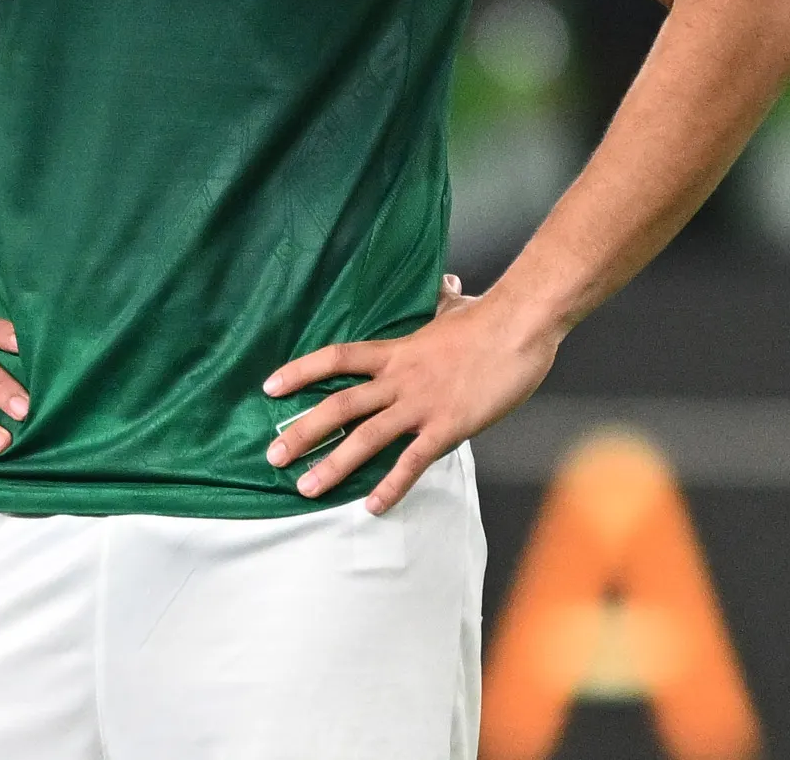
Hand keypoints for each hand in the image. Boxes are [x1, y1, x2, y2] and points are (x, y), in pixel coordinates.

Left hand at [262, 276, 562, 512]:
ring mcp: (421, 404)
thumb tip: (446, 283)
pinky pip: (412, 461)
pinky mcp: (448, 426)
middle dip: (302, 433)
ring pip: (365, 438)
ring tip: (305, 488)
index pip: (336, 358)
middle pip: (338, 405)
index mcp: (396, 351)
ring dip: (332, 465)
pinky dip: (391, 485)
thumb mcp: (455, 306)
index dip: (300, 372)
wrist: (520, 325)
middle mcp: (399, 379)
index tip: (270, 388)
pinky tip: (373, 506)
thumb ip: (441, 302)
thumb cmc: (490, 315)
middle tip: (272, 455)